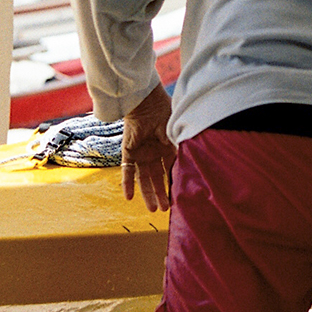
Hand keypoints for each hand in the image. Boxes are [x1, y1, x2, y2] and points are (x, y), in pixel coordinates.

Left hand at [121, 83, 174, 212]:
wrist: (146, 101)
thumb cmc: (164, 112)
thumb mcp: (176, 133)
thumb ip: (178, 148)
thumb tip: (185, 166)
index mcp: (167, 147)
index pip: (170, 169)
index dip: (173, 182)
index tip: (178, 197)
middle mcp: (154, 153)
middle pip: (157, 178)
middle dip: (161, 193)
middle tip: (165, 210)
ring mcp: (141, 153)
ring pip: (144, 178)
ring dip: (147, 193)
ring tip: (153, 209)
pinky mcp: (128, 152)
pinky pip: (127, 170)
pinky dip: (127, 183)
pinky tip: (129, 197)